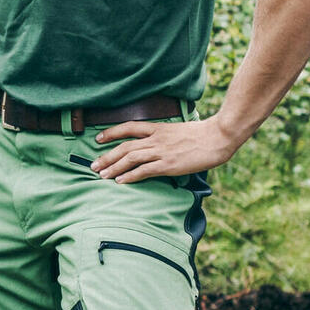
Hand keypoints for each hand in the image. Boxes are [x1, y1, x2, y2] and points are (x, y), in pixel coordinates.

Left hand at [93, 117, 240, 182]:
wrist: (217, 137)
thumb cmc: (201, 134)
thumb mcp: (177, 130)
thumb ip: (163, 136)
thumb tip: (155, 144)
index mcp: (157, 128)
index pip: (127, 127)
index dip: (111, 133)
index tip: (98, 138)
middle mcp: (155, 139)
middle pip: (124, 147)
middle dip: (106, 156)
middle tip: (93, 165)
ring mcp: (161, 152)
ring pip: (130, 159)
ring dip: (113, 168)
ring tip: (102, 175)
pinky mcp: (169, 165)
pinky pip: (144, 171)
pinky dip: (130, 176)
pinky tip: (121, 181)